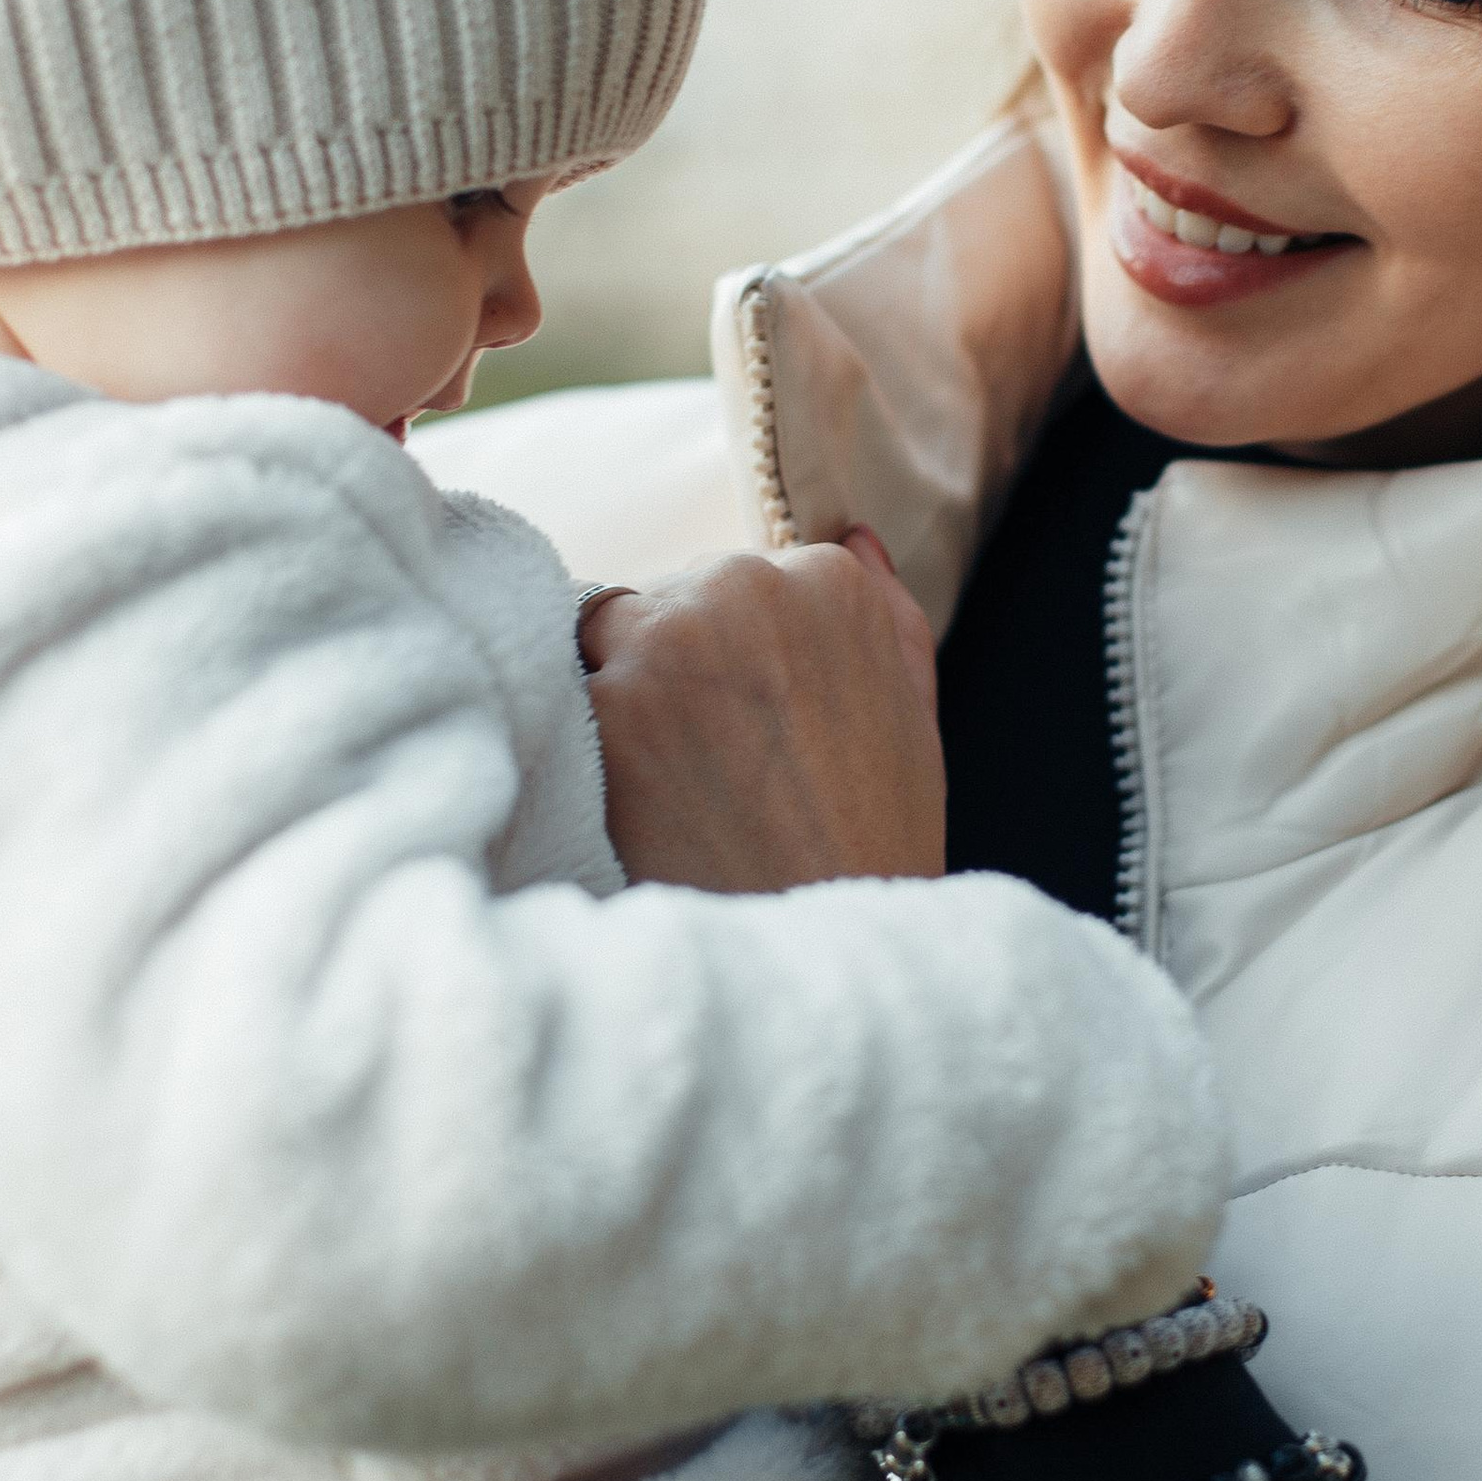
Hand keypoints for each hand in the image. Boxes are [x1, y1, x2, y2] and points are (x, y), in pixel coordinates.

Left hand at [582, 532, 944, 890]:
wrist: (826, 946)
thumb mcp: (911, 707)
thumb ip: (883, 607)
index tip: (753, 720)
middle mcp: (747, 587)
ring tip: (675, 778)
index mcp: (827, 580)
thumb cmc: (874, 833)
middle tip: (713, 760)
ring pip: (610, 630)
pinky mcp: (608, 700)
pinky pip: (570, 690)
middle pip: (671, 596)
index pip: (739, 579)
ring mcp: (671, 639)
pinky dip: (593, 739)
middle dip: (679, 664)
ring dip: (626, 690)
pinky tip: (640, 795)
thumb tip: (852, 534)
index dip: (736, 657)